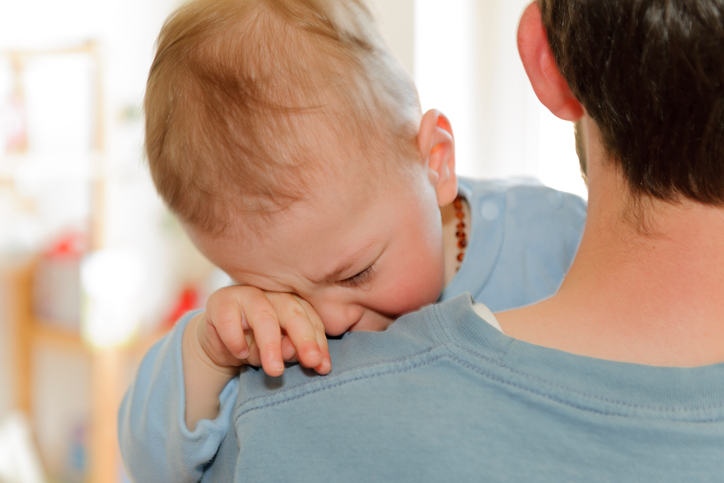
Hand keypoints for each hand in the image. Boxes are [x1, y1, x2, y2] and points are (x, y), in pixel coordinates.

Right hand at [197, 286, 330, 376]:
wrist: (220, 345)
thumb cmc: (256, 345)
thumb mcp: (279, 352)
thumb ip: (292, 350)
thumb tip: (302, 355)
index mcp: (293, 301)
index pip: (311, 319)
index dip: (318, 343)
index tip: (323, 367)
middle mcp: (273, 293)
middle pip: (292, 311)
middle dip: (304, 338)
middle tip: (311, 362)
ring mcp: (246, 294)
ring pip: (264, 314)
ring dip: (271, 344)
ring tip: (275, 370)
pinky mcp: (221, 301)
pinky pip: (230, 319)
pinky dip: (236, 339)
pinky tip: (241, 354)